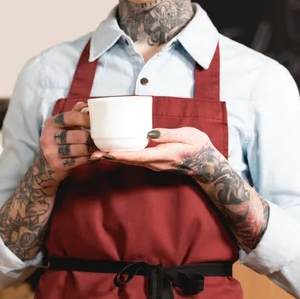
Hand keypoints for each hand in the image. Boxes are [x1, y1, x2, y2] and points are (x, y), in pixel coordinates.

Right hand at [39, 102, 95, 182]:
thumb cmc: (60, 140)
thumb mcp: (65, 125)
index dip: (85, 119)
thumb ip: (76, 113)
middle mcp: (48, 137)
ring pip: (77, 149)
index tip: (95, 122)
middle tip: (99, 138)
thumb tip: (89, 104)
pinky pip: (76, 161)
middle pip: (75, 135)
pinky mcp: (56, 165)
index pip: (69, 117)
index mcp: (51, 123)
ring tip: (96, 147)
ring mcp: (50, 152)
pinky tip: (90, 156)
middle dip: (89, 137)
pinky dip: (86, 158)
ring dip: (89, 148)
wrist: (47, 163)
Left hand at [90, 127, 224, 180]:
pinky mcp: (153, 163)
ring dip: (114, 157)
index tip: (104, 153)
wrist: (207, 164)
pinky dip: (122, 155)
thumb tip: (148, 133)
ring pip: (130, 161)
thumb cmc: (199, 147)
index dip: (119, 155)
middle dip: (110, 157)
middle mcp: (155, 163)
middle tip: (92, 153)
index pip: (136, 156)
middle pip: (128, 161)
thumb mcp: (187, 135)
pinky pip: (135, 160)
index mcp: (162, 156)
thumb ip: (168, 134)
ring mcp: (153, 165)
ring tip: (97, 151)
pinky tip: (114, 150)